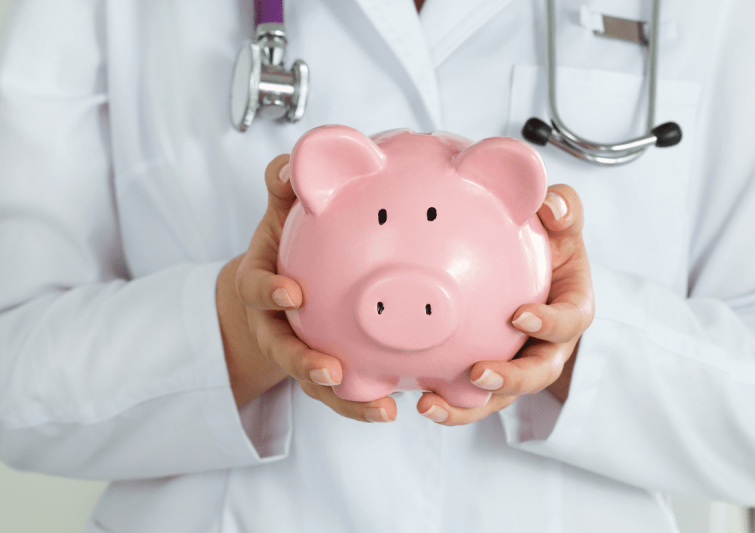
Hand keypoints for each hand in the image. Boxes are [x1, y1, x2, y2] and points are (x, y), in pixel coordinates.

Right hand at [217, 155, 397, 421]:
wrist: (277, 290)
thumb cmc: (285, 249)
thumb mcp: (279, 216)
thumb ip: (283, 191)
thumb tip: (288, 164)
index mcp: (264, 287)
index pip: (257, 290)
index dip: (270, 292)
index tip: (292, 293)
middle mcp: (277, 327)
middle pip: (284, 351)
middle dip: (304, 364)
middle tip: (330, 370)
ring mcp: (300, 354)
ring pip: (317, 383)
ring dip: (345, 399)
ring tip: (381, 409)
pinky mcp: (325, 373)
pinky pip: (344, 394)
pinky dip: (365, 405)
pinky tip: (395, 410)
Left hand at [416, 184, 593, 424]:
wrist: (532, 266)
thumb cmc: (549, 242)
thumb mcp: (561, 221)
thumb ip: (563, 209)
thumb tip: (551, 206)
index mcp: (572, 308)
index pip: (571, 320)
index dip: (551, 323)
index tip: (520, 314)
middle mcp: (549, 345)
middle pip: (539, 373)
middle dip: (511, 380)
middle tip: (478, 372)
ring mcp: (520, 364)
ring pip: (501, 396)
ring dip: (469, 406)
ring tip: (430, 405)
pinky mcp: (492, 375)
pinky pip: (472, 397)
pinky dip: (448, 403)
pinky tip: (416, 399)